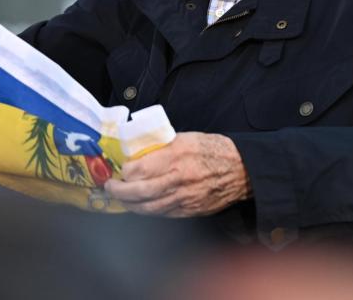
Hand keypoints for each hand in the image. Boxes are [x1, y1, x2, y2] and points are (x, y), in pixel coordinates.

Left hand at [104, 132, 251, 216]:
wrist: (242, 170)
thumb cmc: (214, 150)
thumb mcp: (186, 138)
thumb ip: (162, 147)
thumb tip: (138, 153)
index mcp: (177, 156)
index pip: (140, 169)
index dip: (124, 172)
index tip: (119, 169)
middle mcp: (178, 179)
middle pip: (140, 191)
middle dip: (119, 191)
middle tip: (110, 187)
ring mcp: (184, 198)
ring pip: (149, 207)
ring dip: (130, 204)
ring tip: (121, 198)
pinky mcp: (190, 210)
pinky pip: (163, 214)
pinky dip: (148, 211)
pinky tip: (140, 206)